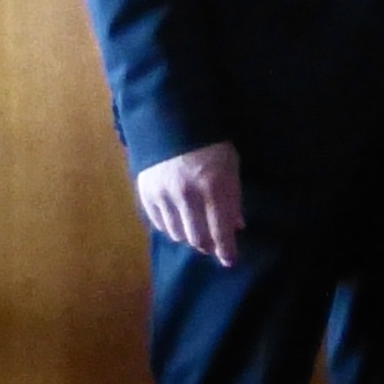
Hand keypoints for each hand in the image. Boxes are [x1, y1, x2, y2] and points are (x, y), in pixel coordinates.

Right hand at [136, 143, 244, 265]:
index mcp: (213, 187)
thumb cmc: (210, 144)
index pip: (220, 231)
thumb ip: (233, 198)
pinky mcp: (146, 193)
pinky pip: (160, 224)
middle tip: (213, 244)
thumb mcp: (231, 166)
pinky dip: (171, 227)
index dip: (226, 251)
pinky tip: (178, 221)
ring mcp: (163, 195)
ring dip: (189, 237)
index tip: (230, 261)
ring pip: (177, 234)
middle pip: (197, 239)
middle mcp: (187, 195)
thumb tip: (237, 226)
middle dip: (208, 246)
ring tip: (195, 229)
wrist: (172, 122)